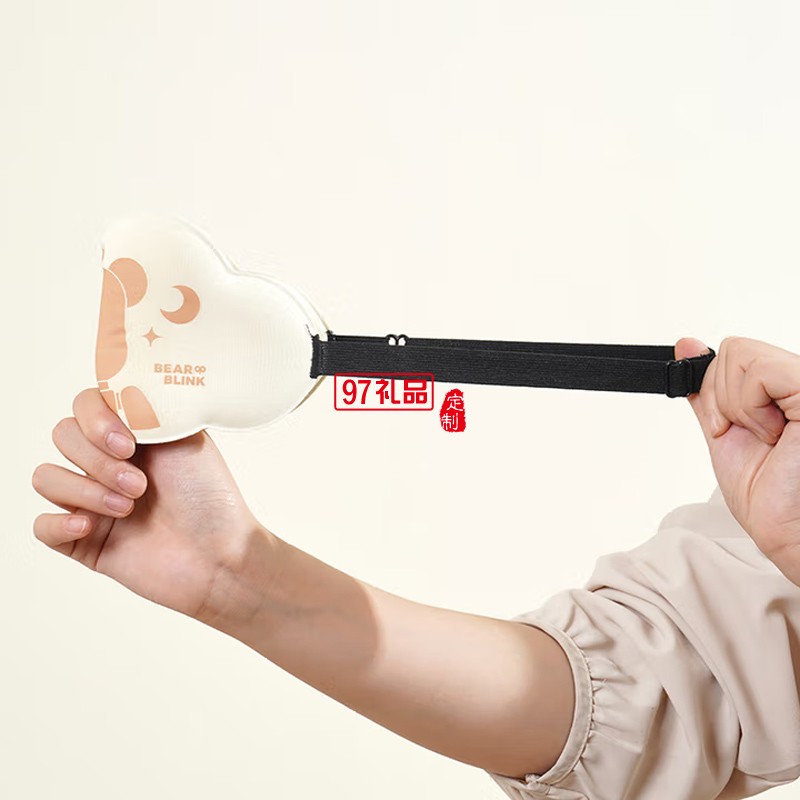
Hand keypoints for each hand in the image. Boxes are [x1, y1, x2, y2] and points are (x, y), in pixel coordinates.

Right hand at [31, 388, 273, 622]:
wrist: (220, 554)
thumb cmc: (210, 497)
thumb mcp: (188, 437)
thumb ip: (150, 407)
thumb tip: (118, 385)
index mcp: (131, 434)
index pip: (84, 405)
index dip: (96, 419)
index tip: (130, 444)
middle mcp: (106, 463)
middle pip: (62, 436)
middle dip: (98, 460)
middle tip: (140, 485)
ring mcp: (91, 501)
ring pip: (45, 477)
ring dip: (85, 490)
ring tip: (128, 508)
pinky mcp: (82, 541)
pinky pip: (41, 526)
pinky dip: (59, 523)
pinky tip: (91, 526)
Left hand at [675, 336, 799, 585]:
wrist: (793, 534)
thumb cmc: (771, 497)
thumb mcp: (725, 433)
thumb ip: (708, 390)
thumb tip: (687, 345)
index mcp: (785, 386)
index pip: (732, 353)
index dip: (717, 396)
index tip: (729, 429)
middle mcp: (798, 379)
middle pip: (732, 351)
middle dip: (724, 402)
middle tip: (755, 437)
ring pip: (739, 354)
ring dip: (738, 407)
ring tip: (771, 437)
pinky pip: (758, 369)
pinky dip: (750, 408)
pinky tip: (776, 435)